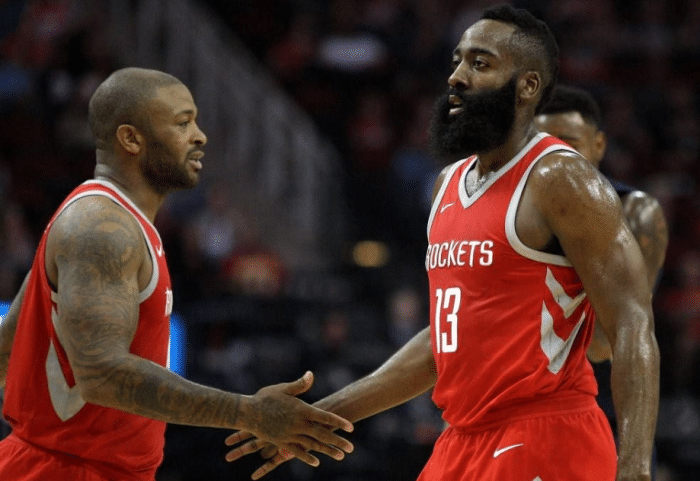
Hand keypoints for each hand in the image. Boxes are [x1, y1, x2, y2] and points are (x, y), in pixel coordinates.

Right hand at [225, 372, 352, 475]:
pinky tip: (317, 461)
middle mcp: (298, 424)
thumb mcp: (283, 389)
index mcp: (301, 410)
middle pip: (322, 434)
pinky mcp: (281, 442)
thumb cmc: (265, 398)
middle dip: (338, 441)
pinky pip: (297, 451)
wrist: (246, 413)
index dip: (338, 422)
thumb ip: (300, 385)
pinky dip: (307, 456)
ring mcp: (290, 435)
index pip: (325, 417)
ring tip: (340, 456)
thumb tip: (311, 374)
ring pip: (312, 445)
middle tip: (351, 448)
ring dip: (327, 450)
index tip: (351, 428)